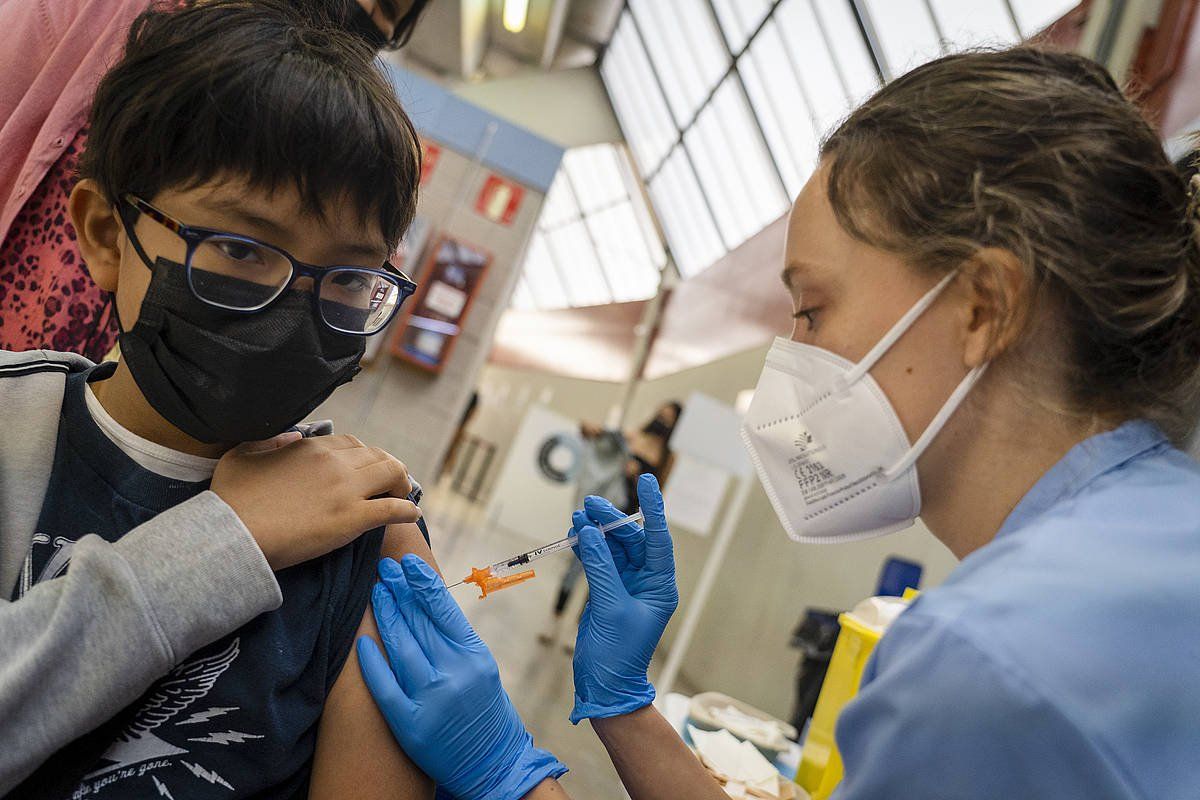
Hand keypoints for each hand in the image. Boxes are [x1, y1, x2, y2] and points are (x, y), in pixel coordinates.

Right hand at [211, 434, 420, 570]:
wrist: (233, 535)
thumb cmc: (231, 500)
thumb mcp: (241, 456)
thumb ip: (268, 443)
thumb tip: (290, 438)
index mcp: (311, 447)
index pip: (352, 444)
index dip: (363, 455)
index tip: (365, 468)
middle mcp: (334, 463)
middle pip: (377, 456)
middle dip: (387, 467)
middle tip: (390, 482)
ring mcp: (346, 490)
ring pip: (392, 474)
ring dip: (402, 483)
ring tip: (403, 495)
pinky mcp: (353, 519)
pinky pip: (393, 508)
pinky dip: (407, 511)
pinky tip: (412, 515)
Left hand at [358, 555, 566, 799]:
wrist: (493, 761)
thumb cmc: (485, 709)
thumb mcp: (480, 667)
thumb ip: (455, 639)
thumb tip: (424, 602)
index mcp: (474, 656)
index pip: (443, 609)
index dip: (423, 582)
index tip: (408, 562)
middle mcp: (454, 674)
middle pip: (419, 623)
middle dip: (400, 592)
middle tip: (384, 569)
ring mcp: (432, 700)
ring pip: (401, 648)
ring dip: (386, 617)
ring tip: (376, 593)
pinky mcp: (411, 724)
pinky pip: (386, 686)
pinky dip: (373, 662)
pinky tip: (361, 641)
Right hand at [570, 474, 678, 723]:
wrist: (605, 686)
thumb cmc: (618, 654)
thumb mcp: (611, 607)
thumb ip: (601, 567)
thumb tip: (590, 532)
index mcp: (660, 585)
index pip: (658, 538)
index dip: (653, 507)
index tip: (647, 479)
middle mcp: (647, 581)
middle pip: (631, 539)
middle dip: (610, 520)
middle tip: (589, 504)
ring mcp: (626, 585)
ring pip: (612, 547)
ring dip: (595, 531)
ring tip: (576, 516)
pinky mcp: (607, 591)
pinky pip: (599, 561)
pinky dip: (586, 547)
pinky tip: (575, 535)